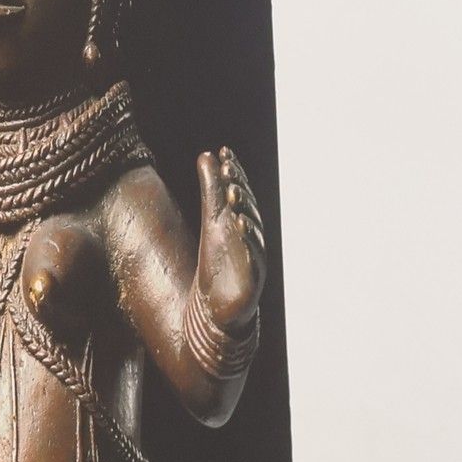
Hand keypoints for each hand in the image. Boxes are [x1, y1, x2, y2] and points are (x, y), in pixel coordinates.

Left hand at [195, 146, 267, 329]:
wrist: (217, 308)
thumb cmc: (218, 261)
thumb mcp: (211, 222)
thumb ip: (211, 190)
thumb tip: (207, 154)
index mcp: (240, 222)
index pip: (239, 192)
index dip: (233, 172)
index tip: (224, 153)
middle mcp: (250, 236)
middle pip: (247, 207)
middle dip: (238, 186)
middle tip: (227, 168)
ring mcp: (253, 257)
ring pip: (252, 229)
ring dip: (243, 210)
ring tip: (232, 193)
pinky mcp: (252, 278)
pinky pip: (253, 257)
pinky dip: (248, 241)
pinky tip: (240, 226)